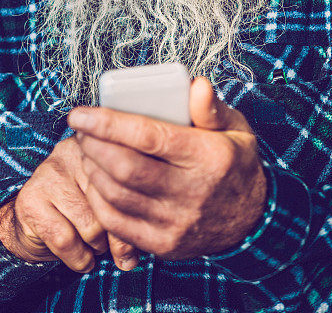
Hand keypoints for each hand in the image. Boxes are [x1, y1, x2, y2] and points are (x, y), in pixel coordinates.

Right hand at [0, 135, 138, 271]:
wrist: (31, 221)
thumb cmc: (79, 212)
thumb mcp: (108, 210)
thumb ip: (125, 222)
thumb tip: (130, 259)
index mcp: (98, 147)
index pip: (125, 182)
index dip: (133, 215)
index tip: (134, 232)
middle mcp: (72, 151)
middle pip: (110, 204)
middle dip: (114, 235)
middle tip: (108, 242)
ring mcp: (48, 172)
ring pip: (90, 226)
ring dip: (95, 248)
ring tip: (93, 246)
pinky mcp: (31, 198)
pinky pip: (64, 239)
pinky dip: (77, 258)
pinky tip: (80, 256)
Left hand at [68, 77, 266, 259]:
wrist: (252, 221)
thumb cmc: (234, 163)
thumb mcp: (235, 129)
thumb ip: (210, 107)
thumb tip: (195, 84)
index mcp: (207, 157)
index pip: (148, 137)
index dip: (107, 123)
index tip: (79, 113)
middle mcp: (191, 193)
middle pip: (125, 168)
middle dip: (93, 145)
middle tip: (81, 129)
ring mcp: (176, 223)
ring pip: (117, 196)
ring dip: (92, 170)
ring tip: (86, 150)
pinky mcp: (164, 245)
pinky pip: (117, 224)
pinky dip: (98, 200)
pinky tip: (95, 180)